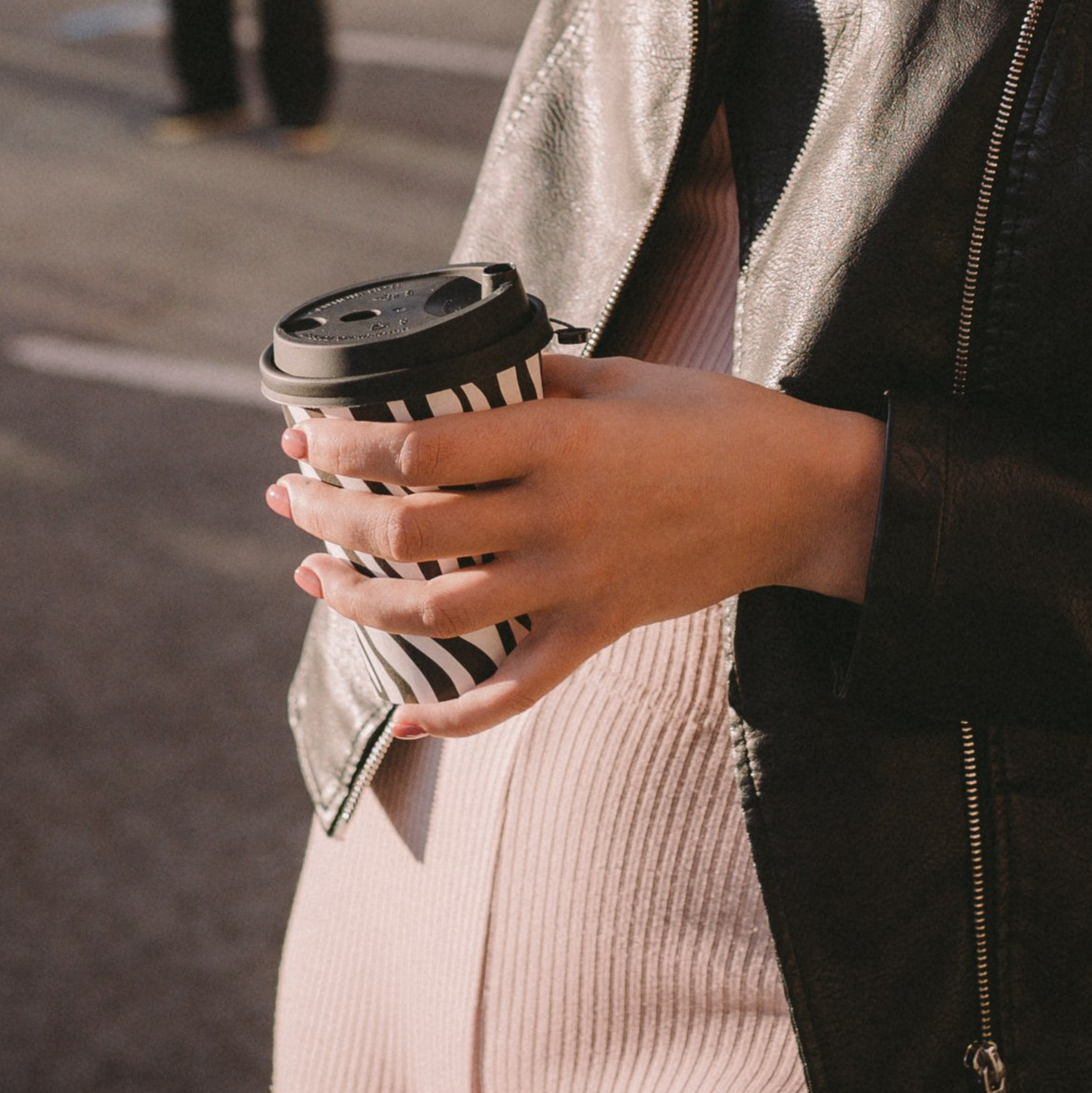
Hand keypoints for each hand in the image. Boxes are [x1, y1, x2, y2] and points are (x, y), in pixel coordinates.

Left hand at [265, 347, 887, 738]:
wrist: (803, 494)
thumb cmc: (716, 418)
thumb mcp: (624, 373)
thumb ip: (541, 377)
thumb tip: (465, 373)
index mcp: (559, 436)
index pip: (422, 448)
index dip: (347, 446)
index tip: (304, 433)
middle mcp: (556, 514)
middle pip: (410, 531)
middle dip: (331, 515)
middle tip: (288, 497)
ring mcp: (576, 582)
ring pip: (438, 613)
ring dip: (359, 601)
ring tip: (314, 573)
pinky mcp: (598, 630)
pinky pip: (513, 692)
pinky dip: (451, 717)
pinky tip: (399, 719)